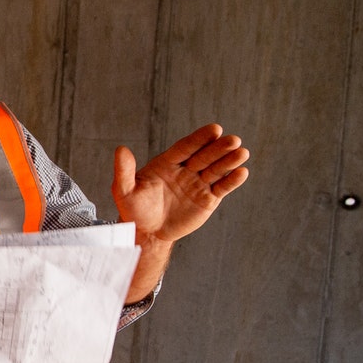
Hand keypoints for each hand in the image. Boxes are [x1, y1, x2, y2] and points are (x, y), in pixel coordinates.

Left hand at [113, 124, 250, 244]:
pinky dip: (232, 181)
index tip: (215, 129)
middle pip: (204, 156)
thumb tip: (120, 149)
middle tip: (233, 140)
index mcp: (167, 163)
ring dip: (229, 161)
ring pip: (216, 169)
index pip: (186, 147)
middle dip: (219, 148)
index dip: (200, 138)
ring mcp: (198, 184)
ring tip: (242, 152)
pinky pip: (221, 188)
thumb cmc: (134, 210)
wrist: (148, 233)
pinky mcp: (207, 199)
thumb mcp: (124, 190)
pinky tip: (242, 172)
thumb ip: (124, 170)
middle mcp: (185, 170)